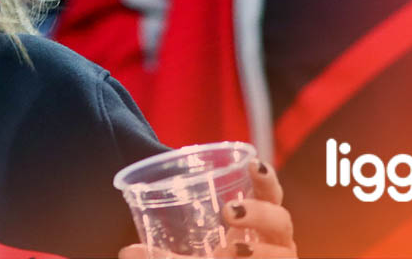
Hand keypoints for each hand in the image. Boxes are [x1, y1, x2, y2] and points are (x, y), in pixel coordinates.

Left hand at [119, 159, 295, 257]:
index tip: (252, 162)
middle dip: (260, 213)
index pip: (269, 193)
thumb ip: (159, 253)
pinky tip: (237, 258)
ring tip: (233, 249)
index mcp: (257, 223)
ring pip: (284, 253)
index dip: (266, 177)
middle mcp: (274, 243)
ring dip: (262, 250)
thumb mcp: (184, 256)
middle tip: (229, 210)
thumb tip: (127, 252)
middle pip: (282, 221)